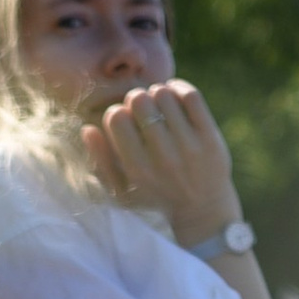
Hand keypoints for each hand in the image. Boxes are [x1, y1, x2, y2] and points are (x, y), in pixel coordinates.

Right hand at [83, 80, 240, 249]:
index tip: (124, 120)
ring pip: (164, 95)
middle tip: (142, 108)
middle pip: (140, 101)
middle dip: (136, 98)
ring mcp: (191, 147)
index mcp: (138, 170)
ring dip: (157, 93)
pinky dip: (178, 88)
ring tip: (158, 103)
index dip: (117, 112)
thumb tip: (88, 128)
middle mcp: (164, 159)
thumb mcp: (121, 191)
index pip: (116, 118)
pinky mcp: (211, 138)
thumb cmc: (154, 197)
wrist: (203, 210)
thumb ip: (101, 161)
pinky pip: (190, 96)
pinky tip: (173, 94)